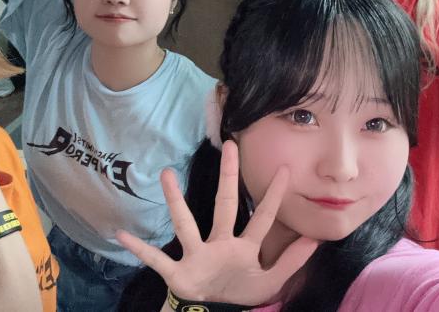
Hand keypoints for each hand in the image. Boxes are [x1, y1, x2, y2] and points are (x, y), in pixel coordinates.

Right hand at [117, 141, 318, 305]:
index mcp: (243, 247)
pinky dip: (140, 249)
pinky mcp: (178, 273)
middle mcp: (219, 243)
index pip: (263, 218)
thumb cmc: (237, 292)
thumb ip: (292, 262)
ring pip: (185, 223)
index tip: (285, 169)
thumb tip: (316, 238)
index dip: (274, 197)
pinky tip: (122, 234)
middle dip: (229, 178)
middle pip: (225, 206)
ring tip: (166, 174)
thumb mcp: (269, 281)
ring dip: (175, 201)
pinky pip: (156, 259)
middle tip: (231, 146)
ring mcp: (197, 255)